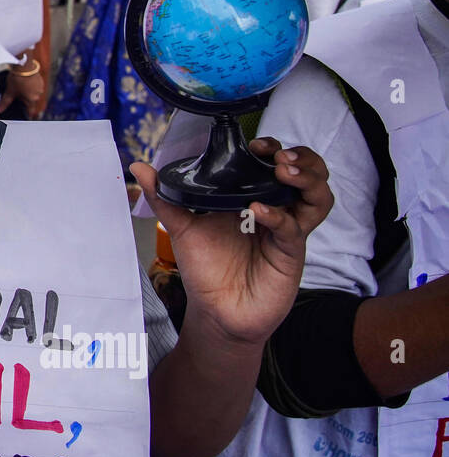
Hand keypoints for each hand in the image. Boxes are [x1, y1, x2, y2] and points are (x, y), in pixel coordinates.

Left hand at [0, 65, 44, 115]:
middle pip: (31, 101)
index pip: (30, 111)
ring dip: (28, 92)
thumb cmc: (18, 78)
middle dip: (24, 100)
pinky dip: (30, 85)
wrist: (24, 64)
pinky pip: (35, 86)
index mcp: (32, 100)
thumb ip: (5, 102)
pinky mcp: (40, 79)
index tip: (25, 115)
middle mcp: (38, 94)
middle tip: (17, 96)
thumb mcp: (10, 91)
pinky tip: (24, 81)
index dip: (27, 113)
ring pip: (33, 93)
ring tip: (19, 87)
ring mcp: (40, 86)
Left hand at [130, 137, 332, 346]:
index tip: (256, 145)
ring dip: (308, 180)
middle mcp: (276, 210)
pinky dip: (279, 215)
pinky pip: (293, 228)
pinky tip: (258, 210)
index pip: (276, 163)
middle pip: (309, 175)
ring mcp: (286, 231)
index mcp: (253, 198)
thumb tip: (139, 167)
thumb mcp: (182, 227)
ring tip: (282, 172)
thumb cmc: (206, 269)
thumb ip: (163, 198)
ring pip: (318, 199)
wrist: (215, 311)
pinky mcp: (289, 253)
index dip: (274, 149)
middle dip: (303, 160)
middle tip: (280, 157)